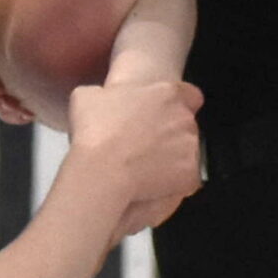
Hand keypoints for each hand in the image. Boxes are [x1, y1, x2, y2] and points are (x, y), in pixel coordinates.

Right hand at [64, 79, 202, 235]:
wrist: (102, 169)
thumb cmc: (95, 130)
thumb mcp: (87, 97)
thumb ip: (104, 93)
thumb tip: (100, 98)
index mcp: (166, 93)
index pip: (190, 94)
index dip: (178, 104)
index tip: (162, 114)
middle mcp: (184, 117)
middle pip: (187, 124)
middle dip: (171, 132)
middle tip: (145, 143)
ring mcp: (190, 146)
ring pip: (188, 150)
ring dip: (172, 156)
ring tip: (145, 167)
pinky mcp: (190, 174)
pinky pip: (186, 178)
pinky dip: (173, 182)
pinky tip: (151, 184)